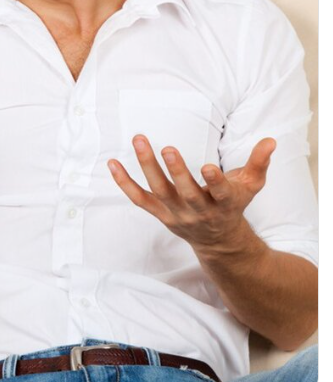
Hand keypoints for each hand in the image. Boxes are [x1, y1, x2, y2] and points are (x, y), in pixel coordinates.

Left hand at [108, 134, 274, 252]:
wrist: (219, 241)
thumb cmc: (233, 205)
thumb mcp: (250, 186)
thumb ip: (259, 163)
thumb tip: (271, 140)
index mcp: (223, 205)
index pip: (220, 194)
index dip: (215, 182)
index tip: (210, 167)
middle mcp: (198, 212)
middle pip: (185, 193)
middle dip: (177, 171)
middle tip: (167, 147)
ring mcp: (176, 214)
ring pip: (159, 192)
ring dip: (147, 167)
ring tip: (139, 140)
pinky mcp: (159, 214)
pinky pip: (138, 199)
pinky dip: (123, 182)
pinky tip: (112, 163)